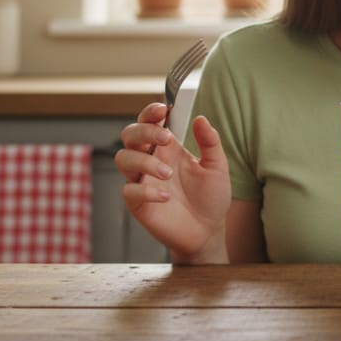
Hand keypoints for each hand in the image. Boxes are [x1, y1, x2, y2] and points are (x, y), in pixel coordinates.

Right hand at [115, 104, 231, 260]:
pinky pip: (129, 190)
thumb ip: (210, 142)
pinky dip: (146, 191)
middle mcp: (151, 159)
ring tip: (168, 173)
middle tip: (166, 138)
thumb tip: (201, 119)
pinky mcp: (138, 203)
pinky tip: (166, 197)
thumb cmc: (210, 197)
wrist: (208, 231)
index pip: (150, 121)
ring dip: (144, 161)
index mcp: (169, 147)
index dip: (151, 111)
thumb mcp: (217, 166)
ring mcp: (142, 180)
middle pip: (130, 134)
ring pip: (123, 159)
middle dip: (144, 131)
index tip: (164, 109)